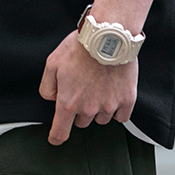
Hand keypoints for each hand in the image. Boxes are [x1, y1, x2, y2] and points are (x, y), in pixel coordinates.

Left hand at [39, 31, 137, 145]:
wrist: (108, 36)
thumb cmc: (80, 47)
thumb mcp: (52, 63)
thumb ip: (47, 86)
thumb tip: (52, 99)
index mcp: (68, 103)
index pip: (60, 133)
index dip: (56, 137)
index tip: (56, 138)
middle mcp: (89, 109)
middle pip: (82, 122)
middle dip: (80, 110)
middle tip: (83, 89)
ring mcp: (109, 105)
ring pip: (101, 119)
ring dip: (98, 108)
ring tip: (99, 86)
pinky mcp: (127, 100)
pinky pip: (121, 116)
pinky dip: (117, 108)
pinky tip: (113, 92)